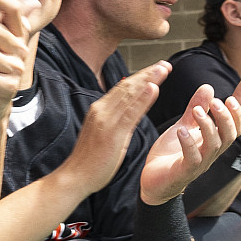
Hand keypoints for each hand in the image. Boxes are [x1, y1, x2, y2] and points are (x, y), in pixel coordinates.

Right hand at [68, 60, 168, 194]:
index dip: (141, 76)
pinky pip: (131, 113)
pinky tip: (154, 89)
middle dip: (148, 74)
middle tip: (165, 64)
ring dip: (149, 80)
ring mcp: (106, 121)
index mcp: (99, 109)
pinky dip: (143, 99)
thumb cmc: (90, 158)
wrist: (75, 176)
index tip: (156, 69)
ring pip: (130, 95)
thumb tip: (125, 106)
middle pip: (128, 87)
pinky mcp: (112, 133)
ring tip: (163, 70)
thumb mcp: (102, 132)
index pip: (123, 87)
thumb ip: (113, 118)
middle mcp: (101, 110)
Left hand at [140, 84, 240, 204]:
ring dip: (207, 126)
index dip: (236, 115)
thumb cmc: (170, 154)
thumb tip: (209, 87)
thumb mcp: (184, 126)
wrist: (152, 181)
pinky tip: (181, 130)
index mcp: (212, 143)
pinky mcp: (184, 172)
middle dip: (225, 118)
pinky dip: (189, 143)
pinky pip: (193, 159)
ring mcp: (198, 164)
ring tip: (196, 110)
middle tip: (215, 102)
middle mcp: (209, 154)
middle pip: (229, 137)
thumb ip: (196, 108)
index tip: (230, 98)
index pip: (234, 130)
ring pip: (213, 146)